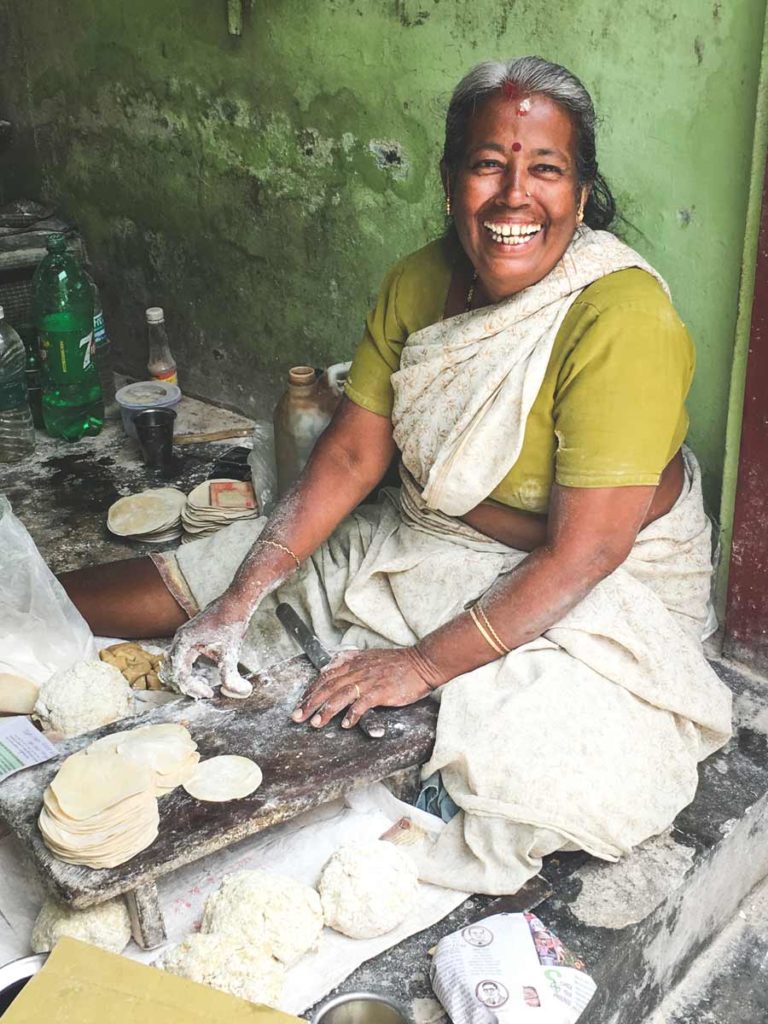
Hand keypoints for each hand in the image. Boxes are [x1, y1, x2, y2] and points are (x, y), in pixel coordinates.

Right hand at [162, 594, 252, 698]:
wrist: (236, 602)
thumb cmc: (231, 623)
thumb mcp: (231, 652)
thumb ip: (231, 674)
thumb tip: (240, 692)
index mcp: (184, 642)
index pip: (179, 673)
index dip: (192, 687)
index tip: (208, 693)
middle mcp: (180, 639)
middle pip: (172, 670)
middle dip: (186, 685)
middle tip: (203, 694)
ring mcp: (184, 637)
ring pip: (175, 664)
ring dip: (185, 678)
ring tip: (202, 687)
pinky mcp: (190, 637)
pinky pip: (181, 658)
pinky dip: (187, 670)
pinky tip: (202, 676)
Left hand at [290, 646, 444, 728]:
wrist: (422, 662)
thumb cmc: (399, 662)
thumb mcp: (370, 655)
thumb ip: (351, 659)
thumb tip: (332, 664)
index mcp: (354, 662)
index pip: (326, 675)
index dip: (311, 689)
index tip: (301, 702)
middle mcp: (358, 670)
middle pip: (328, 686)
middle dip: (310, 702)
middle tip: (298, 716)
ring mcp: (369, 681)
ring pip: (340, 695)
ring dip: (326, 710)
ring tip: (315, 723)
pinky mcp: (381, 691)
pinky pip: (362, 704)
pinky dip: (352, 715)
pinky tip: (345, 724)